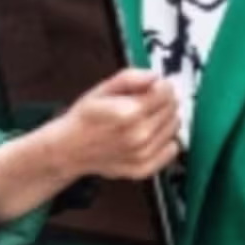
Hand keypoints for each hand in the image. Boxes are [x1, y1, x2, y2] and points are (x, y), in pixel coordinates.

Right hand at [54, 70, 182, 184]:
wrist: (69, 149)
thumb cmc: (86, 118)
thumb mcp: (102, 89)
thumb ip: (130, 78)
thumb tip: (154, 76)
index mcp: (129, 112)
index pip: (166, 92)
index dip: (161, 85)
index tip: (152, 87)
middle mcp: (139, 135)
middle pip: (172, 109)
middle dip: (164, 102)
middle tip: (146, 103)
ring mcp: (142, 155)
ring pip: (174, 128)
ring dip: (164, 120)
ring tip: (144, 119)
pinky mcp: (143, 169)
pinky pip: (172, 150)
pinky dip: (166, 142)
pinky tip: (149, 136)